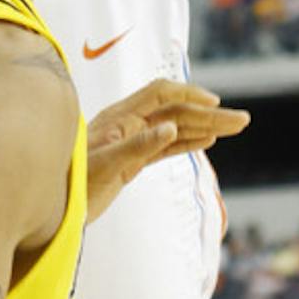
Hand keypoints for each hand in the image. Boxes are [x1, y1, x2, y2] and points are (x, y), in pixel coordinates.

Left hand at [85, 79, 248, 222]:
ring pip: (176, 128)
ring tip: (235, 127)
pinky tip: (208, 139)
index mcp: (120, 116)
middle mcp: (128, 124)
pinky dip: (188, 142)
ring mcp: (132, 141)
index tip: (216, 104)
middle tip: (243, 120)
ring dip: (206, 126)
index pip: (160, 93)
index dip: (189, 94)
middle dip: (209, 114)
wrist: (55, 204)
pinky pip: (166, 147)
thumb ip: (138, 145)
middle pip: (176, 111)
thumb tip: (171, 128)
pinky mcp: (132, 160)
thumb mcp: (106, 165)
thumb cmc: (74, 182)